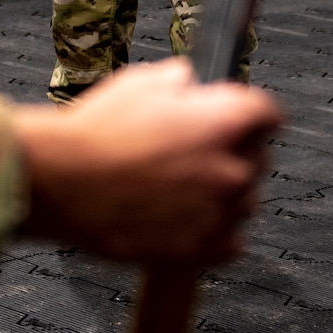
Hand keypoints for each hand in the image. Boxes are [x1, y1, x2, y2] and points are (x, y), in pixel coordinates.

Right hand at [12, 60, 281, 265]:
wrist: (63, 183)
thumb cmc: (99, 131)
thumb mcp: (142, 82)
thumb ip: (181, 81)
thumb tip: (190, 83)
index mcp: (227, 122)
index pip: (269, 114)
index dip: (251, 112)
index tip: (241, 115)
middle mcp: (233, 168)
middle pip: (259, 158)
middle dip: (235, 151)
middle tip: (196, 149)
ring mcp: (220, 214)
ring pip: (245, 202)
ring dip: (224, 193)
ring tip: (182, 186)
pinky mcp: (201, 250)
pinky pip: (230, 242)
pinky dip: (214, 231)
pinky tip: (184, 215)